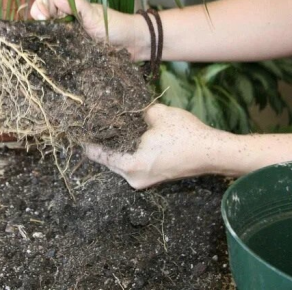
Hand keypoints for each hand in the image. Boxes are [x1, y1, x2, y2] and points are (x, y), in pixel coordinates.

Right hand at [30, 0, 146, 60]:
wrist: (133, 44)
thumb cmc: (116, 25)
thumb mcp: (95, 14)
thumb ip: (77, 6)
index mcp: (70, 9)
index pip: (47, 3)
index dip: (40, 7)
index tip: (42, 16)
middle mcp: (67, 22)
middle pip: (44, 21)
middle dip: (39, 24)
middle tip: (43, 29)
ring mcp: (69, 39)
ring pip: (49, 37)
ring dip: (45, 39)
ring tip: (45, 42)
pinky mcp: (73, 54)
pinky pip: (59, 52)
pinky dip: (53, 53)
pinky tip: (51, 55)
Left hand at [84, 104, 234, 188]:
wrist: (213, 152)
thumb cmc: (185, 134)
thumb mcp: (157, 114)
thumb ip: (137, 112)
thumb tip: (128, 109)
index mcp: (130, 165)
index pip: (98, 153)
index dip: (88, 138)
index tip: (78, 127)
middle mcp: (133, 178)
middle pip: (108, 159)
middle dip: (103, 140)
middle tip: (94, 121)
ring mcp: (144, 180)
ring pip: (121, 161)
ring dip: (117, 145)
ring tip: (110, 125)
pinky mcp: (153, 176)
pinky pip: (133, 162)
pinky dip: (130, 150)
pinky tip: (129, 134)